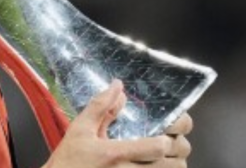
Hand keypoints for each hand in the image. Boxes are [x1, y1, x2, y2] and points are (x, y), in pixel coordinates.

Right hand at [42, 81, 193, 167]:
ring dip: (170, 167)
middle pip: (172, 167)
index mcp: (115, 154)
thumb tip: (118, 87)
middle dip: (176, 156)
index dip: (166, 140)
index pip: (157, 147)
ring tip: (162, 160)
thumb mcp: (80, 129)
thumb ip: (101, 107)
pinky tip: (151, 167)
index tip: (163, 134)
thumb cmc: (69, 159)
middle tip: (169, 148)